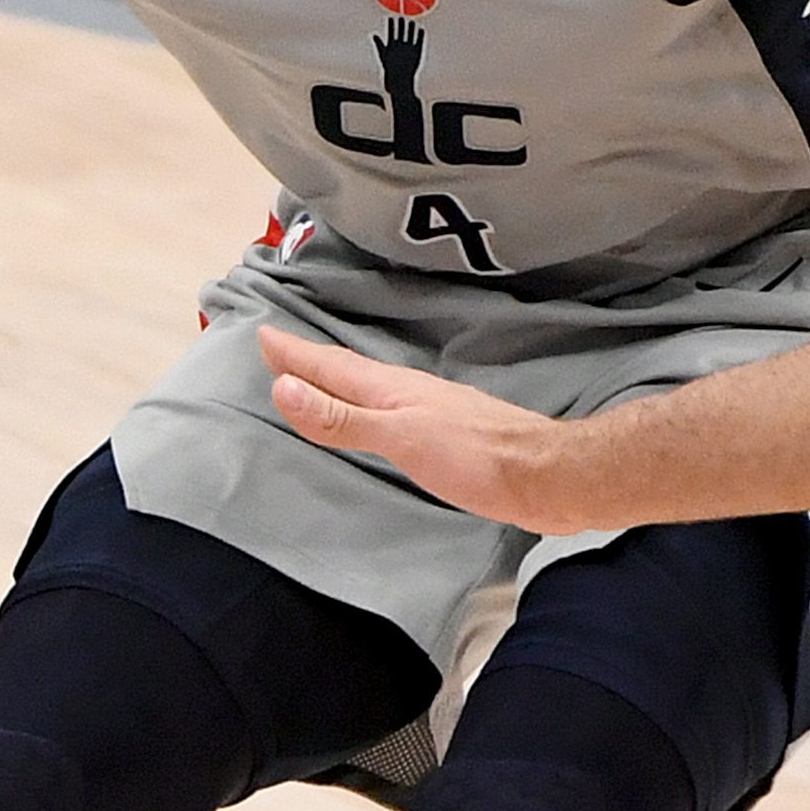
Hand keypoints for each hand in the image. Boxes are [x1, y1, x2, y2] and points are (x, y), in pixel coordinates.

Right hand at [255, 326, 597, 531]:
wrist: (546, 476)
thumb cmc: (474, 458)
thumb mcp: (399, 437)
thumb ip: (342, 418)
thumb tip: (283, 388)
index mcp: (391, 389)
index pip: (331, 366)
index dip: (295, 354)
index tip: (263, 335)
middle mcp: (408, 392)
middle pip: (348, 371)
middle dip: (310, 361)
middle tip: (279, 349)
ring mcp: (430, 409)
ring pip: (370, 387)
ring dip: (338, 381)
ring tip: (316, 377)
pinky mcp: (449, 432)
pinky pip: (390, 408)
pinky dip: (366, 405)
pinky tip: (376, 414)